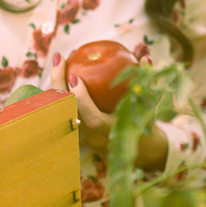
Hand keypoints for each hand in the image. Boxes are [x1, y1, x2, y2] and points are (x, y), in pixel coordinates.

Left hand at [50, 51, 167, 170]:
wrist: (138, 148)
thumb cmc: (145, 123)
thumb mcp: (149, 105)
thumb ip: (147, 83)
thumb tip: (145, 58)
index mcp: (112, 133)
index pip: (93, 119)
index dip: (82, 100)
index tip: (74, 76)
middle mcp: (93, 136)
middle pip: (68, 113)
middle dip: (59, 85)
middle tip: (59, 59)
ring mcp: (82, 136)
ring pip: (61, 111)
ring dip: (56, 85)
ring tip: (58, 60)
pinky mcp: (76, 131)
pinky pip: (63, 108)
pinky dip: (60, 89)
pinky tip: (61, 68)